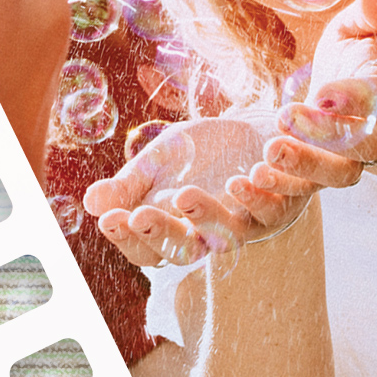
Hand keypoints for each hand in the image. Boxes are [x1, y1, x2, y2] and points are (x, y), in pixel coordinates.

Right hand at [81, 116, 296, 266]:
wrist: (259, 125)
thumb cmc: (204, 152)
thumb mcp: (159, 162)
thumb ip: (128, 185)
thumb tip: (88, 202)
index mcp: (180, 230)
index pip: (148, 250)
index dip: (129, 239)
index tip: (109, 218)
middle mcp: (216, 234)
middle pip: (186, 250)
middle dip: (161, 232)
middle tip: (138, 213)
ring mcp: (253, 219)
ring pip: (233, 233)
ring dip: (210, 215)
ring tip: (185, 193)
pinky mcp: (289, 197)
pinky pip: (277, 204)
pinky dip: (263, 192)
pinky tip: (249, 171)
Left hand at [253, 0, 376, 198]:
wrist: (356, 85)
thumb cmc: (360, 47)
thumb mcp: (364, 23)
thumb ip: (374, 10)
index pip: (375, 100)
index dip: (352, 100)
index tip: (321, 92)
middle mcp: (371, 133)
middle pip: (360, 150)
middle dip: (324, 138)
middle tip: (285, 118)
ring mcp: (346, 158)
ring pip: (336, 177)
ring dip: (302, 168)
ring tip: (267, 153)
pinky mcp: (318, 173)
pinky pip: (306, 193)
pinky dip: (279, 191)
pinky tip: (247, 181)